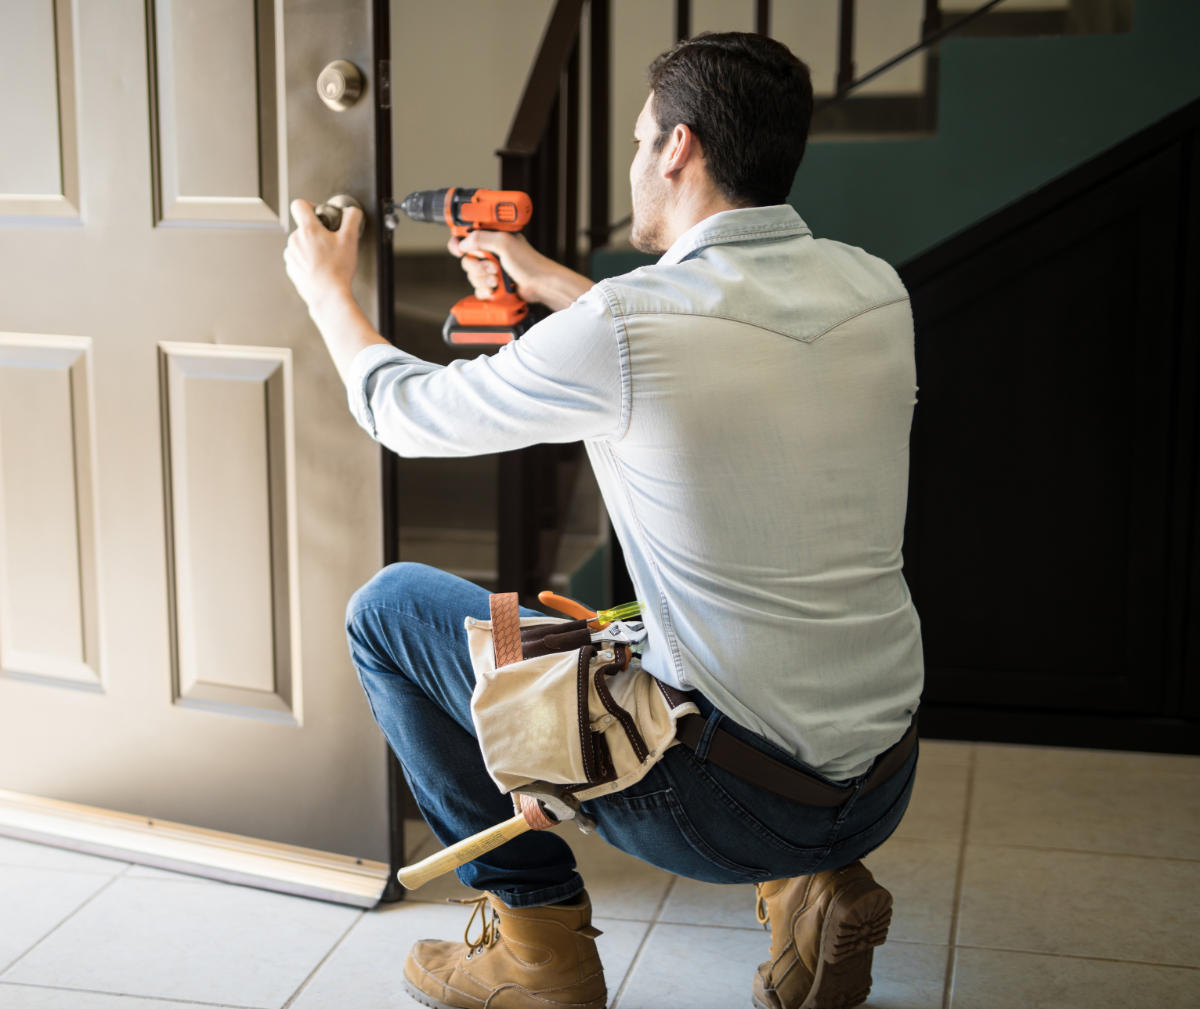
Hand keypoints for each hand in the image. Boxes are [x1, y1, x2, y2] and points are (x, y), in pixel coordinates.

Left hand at [284, 199, 361, 315]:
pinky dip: (308, 261)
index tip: (319, 214)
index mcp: (308, 230)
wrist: (328, 295)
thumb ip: (352, 219)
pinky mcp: (291, 268)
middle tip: (330, 243)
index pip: (299, 205)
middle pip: (303, 227)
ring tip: (326, 259)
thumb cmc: (338, 270)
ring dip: (311, 247)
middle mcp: (295, 240)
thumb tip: (351, 211)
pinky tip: (320, 268)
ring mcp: (291, 255)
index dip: (311, 205)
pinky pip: (298, 258)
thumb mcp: (350, 239)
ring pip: (300, 243)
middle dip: (316, 232)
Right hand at [447, 231, 591, 312]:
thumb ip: (481, 238)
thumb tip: (464, 243)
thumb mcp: (505, 243)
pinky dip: (486, 291)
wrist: (540, 285)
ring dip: (484, 279)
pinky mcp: (493, 285)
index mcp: (492, 237)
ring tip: (498, 279)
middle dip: (478, 267)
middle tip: (493, 267)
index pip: (466, 237)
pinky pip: (478, 289)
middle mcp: (490, 252)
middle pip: (467, 260)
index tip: (459, 251)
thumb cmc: (529, 263)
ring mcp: (492, 269)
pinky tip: (496, 289)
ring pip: (472, 276)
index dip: (459, 244)